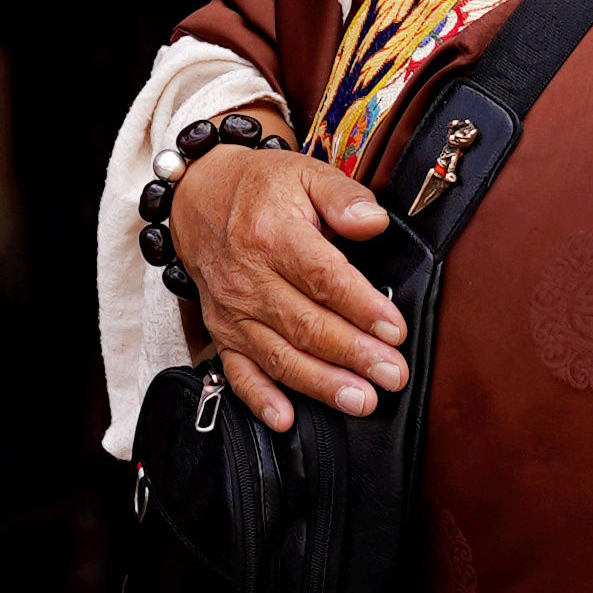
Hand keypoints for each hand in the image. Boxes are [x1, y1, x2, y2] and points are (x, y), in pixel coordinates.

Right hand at [171, 142, 406, 434]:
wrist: (198, 199)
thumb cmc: (261, 188)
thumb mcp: (305, 173)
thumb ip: (343, 195)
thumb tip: (373, 221)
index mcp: (273, 235)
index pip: (322, 277)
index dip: (360, 306)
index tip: (394, 329)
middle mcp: (249, 278)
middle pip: (305, 324)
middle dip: (353, 354)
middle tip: (392, 374)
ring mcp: (233, 311)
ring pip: (279, 355)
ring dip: (321, 383)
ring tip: (360, 401)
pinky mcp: (223, 332)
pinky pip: (238, 372)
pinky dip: (259, 399)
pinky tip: (286, 420)